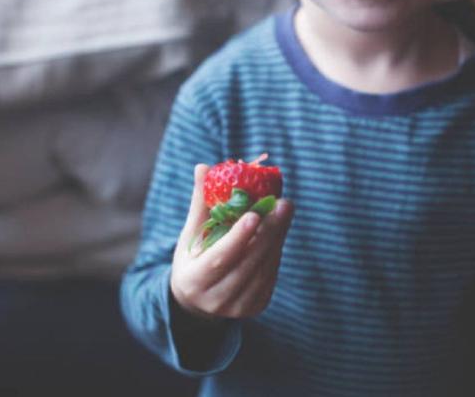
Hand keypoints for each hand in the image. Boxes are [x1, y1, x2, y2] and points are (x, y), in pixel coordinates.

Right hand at [170, 164, 293, 318]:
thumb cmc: (193, 257)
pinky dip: (276, 251)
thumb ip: (200, 203)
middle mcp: (216, 299)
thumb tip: (203, 167)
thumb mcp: (191, 233)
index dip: (238, 238)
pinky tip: (279, 230)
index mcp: (194, 281)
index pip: (220, 259)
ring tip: (284, 211)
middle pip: (248, 264)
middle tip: (283, 204)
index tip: (254, 215)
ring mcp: (237, 307)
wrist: (197, 299)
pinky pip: (271, 275)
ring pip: (264, 269)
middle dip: (269, 232)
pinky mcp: (254, 307)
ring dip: (277, 238)